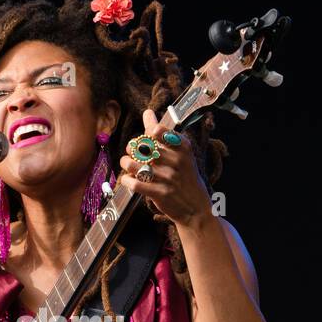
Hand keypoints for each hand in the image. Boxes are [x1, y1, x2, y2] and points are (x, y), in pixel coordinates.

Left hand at [117, 108, 211, 229]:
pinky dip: (127, 180)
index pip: (157, 132)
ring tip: (126, 164)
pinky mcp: (160, 193)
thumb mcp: (180, 154)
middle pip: (143, 147)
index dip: (146, 135)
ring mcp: (168, 178)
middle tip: (131, 152)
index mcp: (183, 147)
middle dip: (132, 148)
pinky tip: (128, 180)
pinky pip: (135, 183)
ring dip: (125, 163)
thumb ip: (162, 133)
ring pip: (135, 164)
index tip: (145, 141)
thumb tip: (147, 113)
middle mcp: (177, 161)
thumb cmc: (185, 177)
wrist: (196, 208)